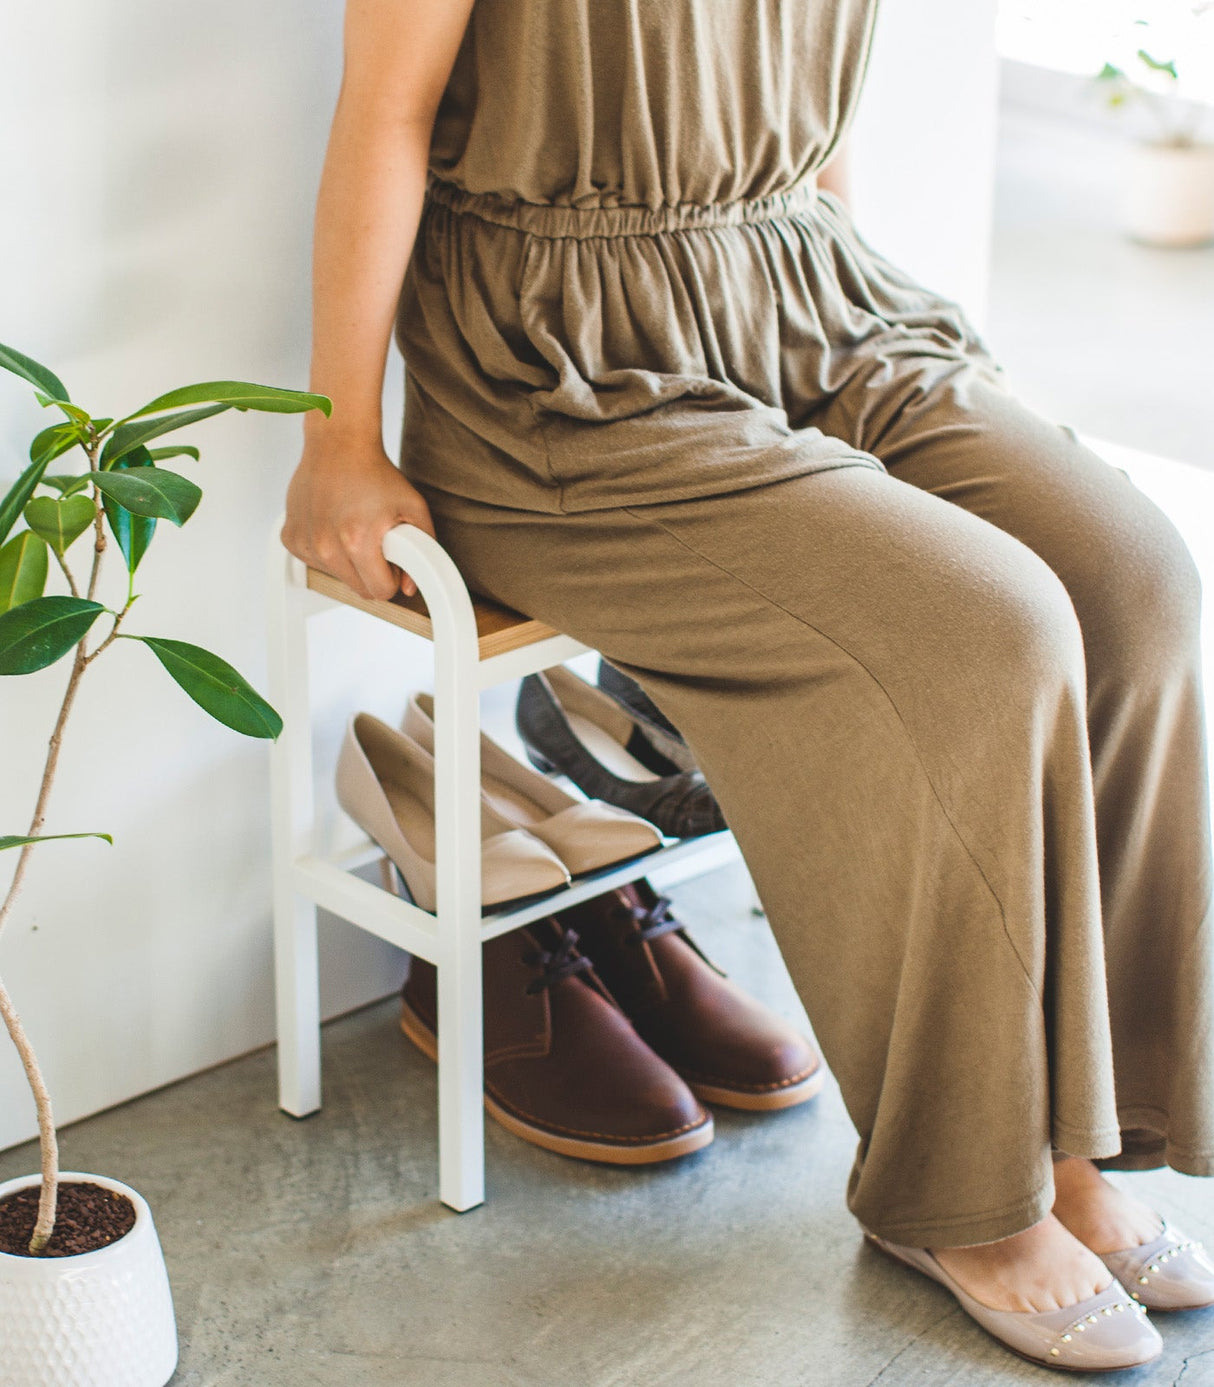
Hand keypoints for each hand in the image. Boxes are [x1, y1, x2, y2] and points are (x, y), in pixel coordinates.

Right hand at [280, 437, 436, 600]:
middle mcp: (325, 546)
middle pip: (358, 588)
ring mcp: (305, 542)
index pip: (379, 591)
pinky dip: (326, 551)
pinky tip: (333, 525)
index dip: (392, 578)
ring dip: (348, 562)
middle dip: (372, 572)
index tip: (392, 561)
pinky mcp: (290, 537)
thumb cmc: (375, 473)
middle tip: (376, 542)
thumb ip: (423, 550)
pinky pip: (314, 562)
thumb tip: (408, 587)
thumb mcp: (413, 507)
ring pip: (336, 576)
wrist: (338, 444)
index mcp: (356, 541)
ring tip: (354, 528)